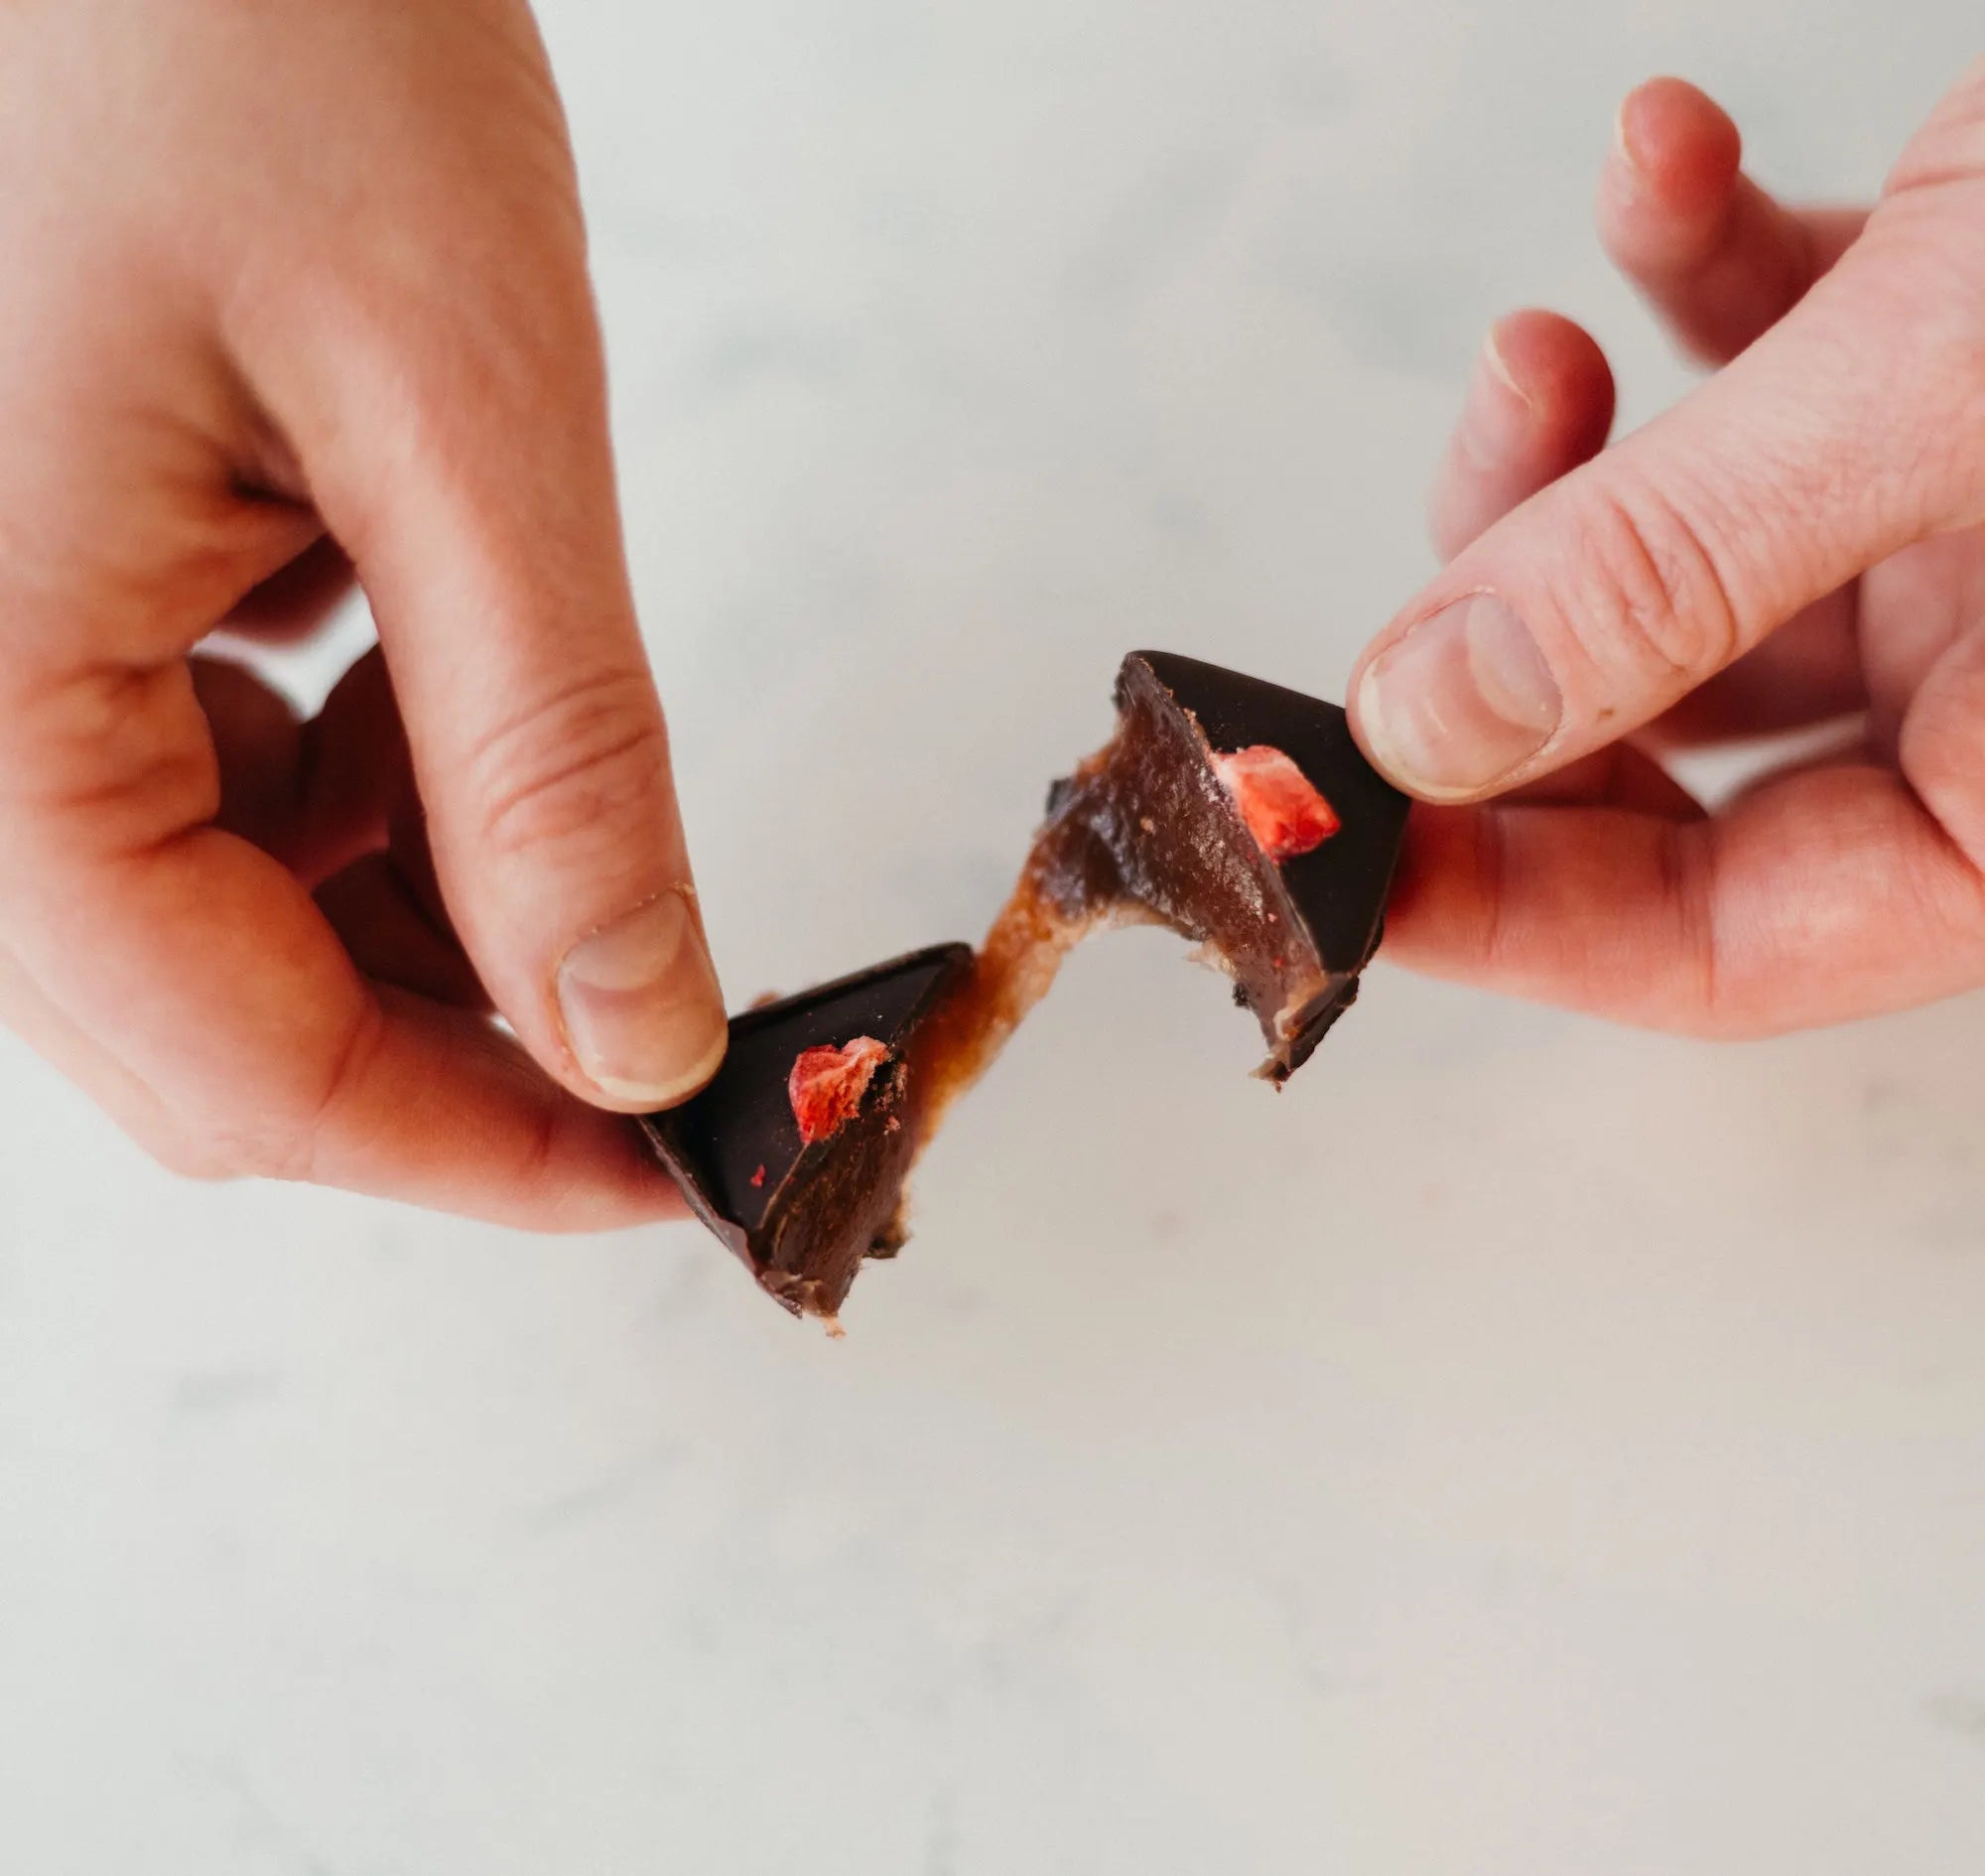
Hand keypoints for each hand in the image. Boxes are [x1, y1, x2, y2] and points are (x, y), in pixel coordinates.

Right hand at [0, 0, 727, 1226]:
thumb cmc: (234, 15)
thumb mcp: (456, 412)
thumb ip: (551, 760)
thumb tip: (635, 1030)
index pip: (238, 1071)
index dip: (486, 1155)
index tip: (681, 1170)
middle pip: (218, 1021)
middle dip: (468, 1051)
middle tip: (679, 1035)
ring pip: (220, 917)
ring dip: (431, 922)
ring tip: (592, 847)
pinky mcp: (36, 589)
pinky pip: (207, 782)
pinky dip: (374, 796)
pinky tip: (466, 714)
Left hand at [1350, 69, 1984, 1036]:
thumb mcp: (1959, 395)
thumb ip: (1675, 570)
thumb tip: (1427, 719)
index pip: (1723, 947)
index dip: (1508, 912)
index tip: (1331, 842)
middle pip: (1667, 760)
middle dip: (1510, 657)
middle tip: (1407, 593)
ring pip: (1686, 572)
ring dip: (1574, 463)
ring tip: (1540, 342)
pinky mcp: (1975, 378)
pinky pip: (1782, 373)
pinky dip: (1700, 277)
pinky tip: (1665, 154)